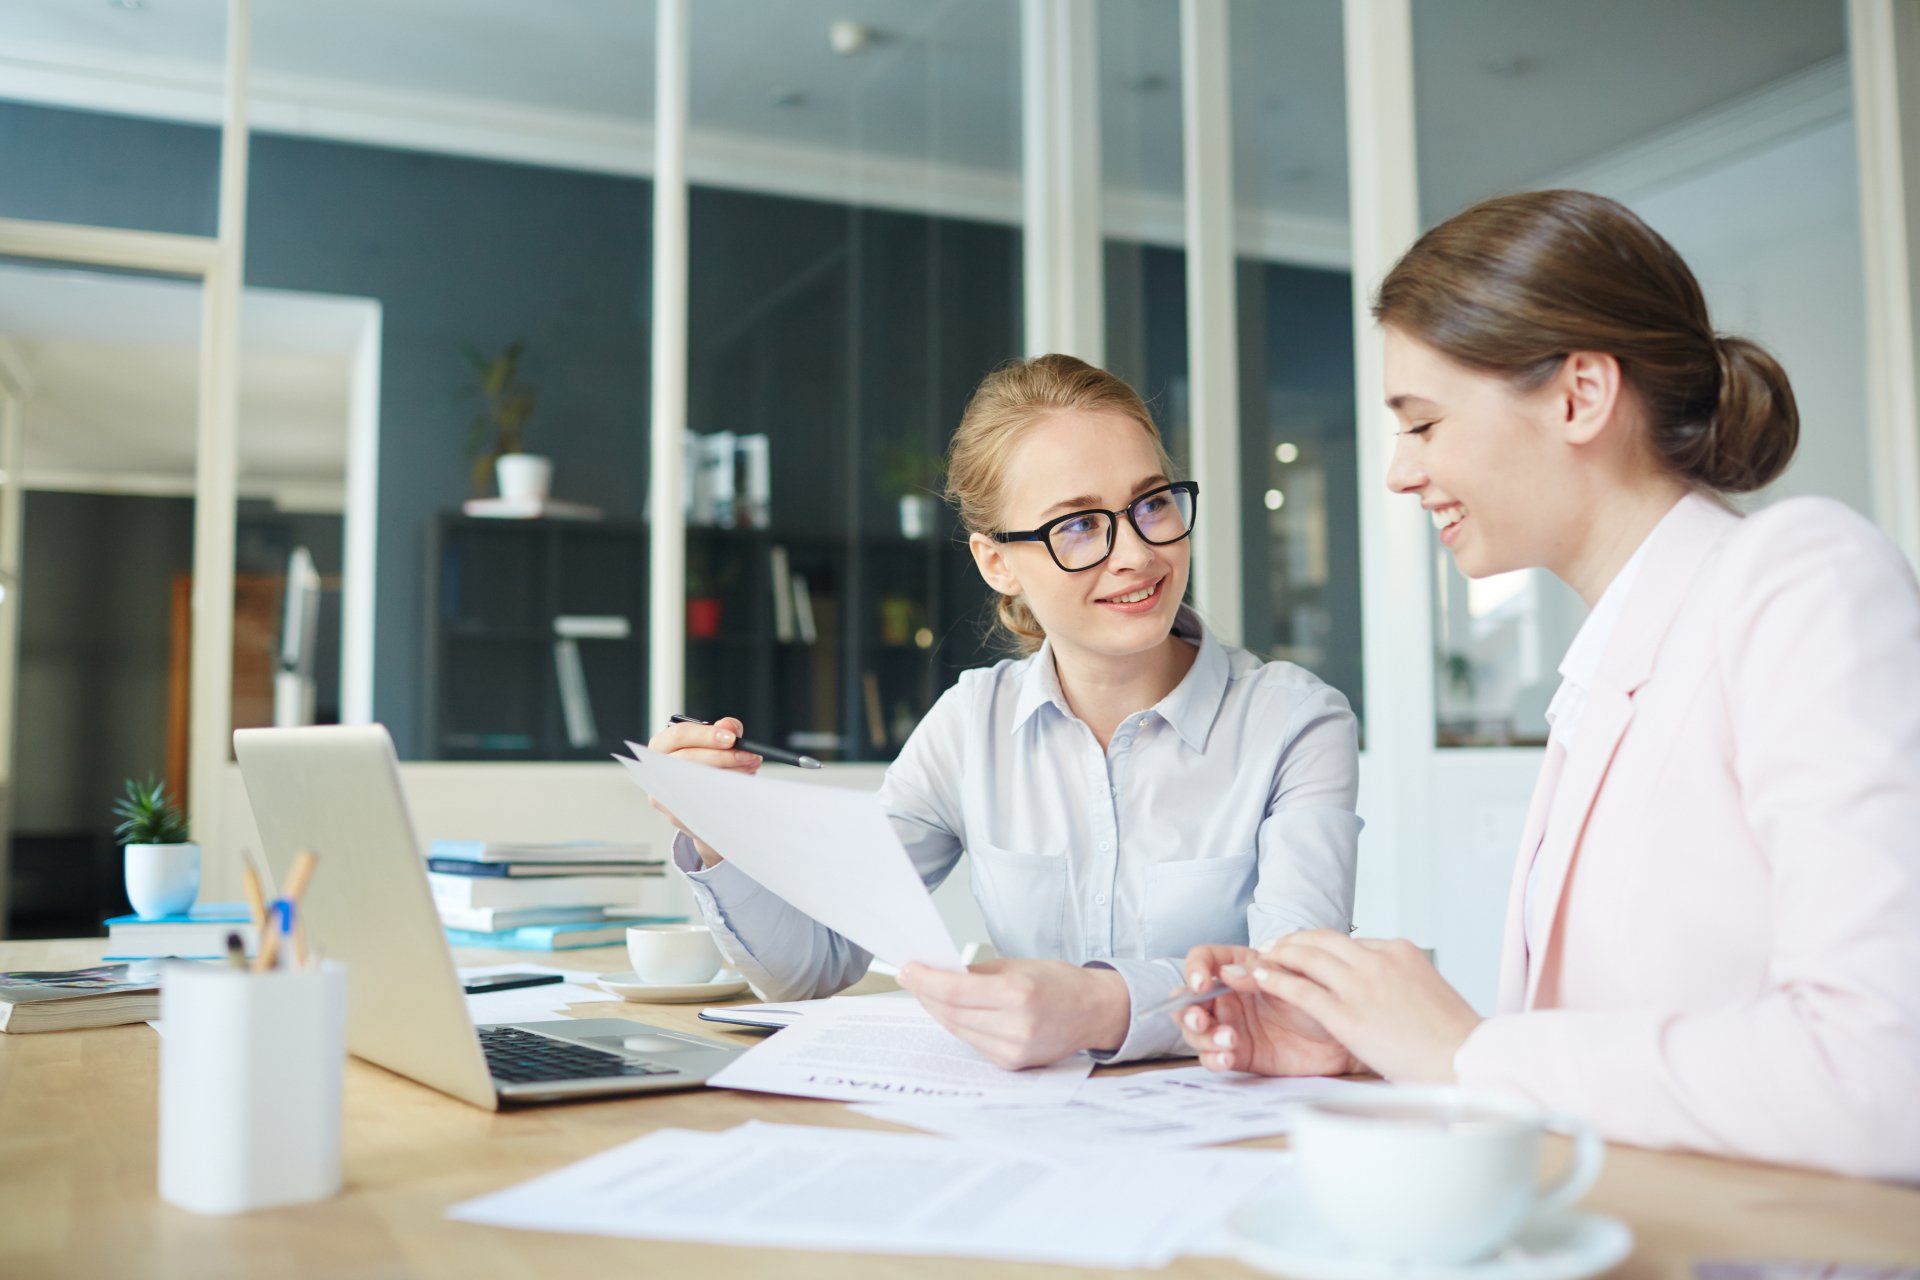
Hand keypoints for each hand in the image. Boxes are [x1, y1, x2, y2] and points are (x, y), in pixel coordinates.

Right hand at [645, 716, 760, 866]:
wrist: (704, 800)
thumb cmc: (708, 762)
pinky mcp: (677, 816)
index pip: (679, 735)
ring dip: (728, 776)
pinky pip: (702, 807)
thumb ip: (724, 729)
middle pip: (687, 760)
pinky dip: (724, 796)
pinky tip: (741, 789)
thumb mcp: (716, 742)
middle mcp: (657, 770)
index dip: (707, 735)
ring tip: (750, 770)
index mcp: (662, 746)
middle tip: (749, 756)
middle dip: (723, 757)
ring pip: (695, 784)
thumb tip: (728, 727)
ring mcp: (665, 796)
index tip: (732, 739)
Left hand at [897, 959, 1129, 1069]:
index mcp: (1017, 994)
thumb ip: (976, 973)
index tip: (908, 969)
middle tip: (911, 978)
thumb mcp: (1017, 966)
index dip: (926, 980)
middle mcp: (1016, 1026)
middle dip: (926, 994)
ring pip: (958, 1029)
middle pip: (951, 1012)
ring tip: (926, 992)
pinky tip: (950, 1011)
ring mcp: (1014, 1049)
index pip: (955, 990)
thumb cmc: (1058, 983)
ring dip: (937, 1010)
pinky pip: (972, 1042)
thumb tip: (937, 974)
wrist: (1093, 1011)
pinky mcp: (1012, 1063)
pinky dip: (957, 1025)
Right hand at [1177, 944, 1355, 1076]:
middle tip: (1201, 1020)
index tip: (1201, 984)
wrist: (1343, 1035)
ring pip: (1196, 1032)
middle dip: (1188, 1011)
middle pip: (1188, 1000)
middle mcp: (1227, 996)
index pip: (1202, 960)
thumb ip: (1261, 974)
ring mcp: (1230, 1026)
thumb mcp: (1292, 977)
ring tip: (1229, 1040)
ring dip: (1203, 1037)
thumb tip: (1226, 974)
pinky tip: (1227, 1057)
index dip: (1194, 969)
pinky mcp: (1239, 1054)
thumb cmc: (1321, 997)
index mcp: (1238, 968)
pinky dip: (1213, 1058)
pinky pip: (1213, 1057)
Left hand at [1248, 930, 1482, 1082]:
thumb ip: (1401, 979)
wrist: (1466, 1059)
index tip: (1304, 950)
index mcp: (1399, 950)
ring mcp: (1361, 986)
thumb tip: (1387, 985)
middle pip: (1322, 939)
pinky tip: (1260, 979)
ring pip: (1306, 957)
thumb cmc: (1453, 1036)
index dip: (1320, 944)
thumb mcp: (1428, 990)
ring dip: (1278, 954)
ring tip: (1260, 959)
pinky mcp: (1348, 1015)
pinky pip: (1301, 990)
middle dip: (1293, 941)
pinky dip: (1276, 981)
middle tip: (1274, 947)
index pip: (1350, 940)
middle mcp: (1377, 960)